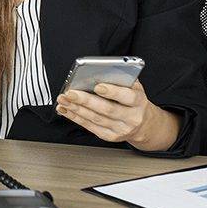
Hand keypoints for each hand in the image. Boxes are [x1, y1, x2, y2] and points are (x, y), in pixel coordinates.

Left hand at [56, 80, 180, 150]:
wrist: (143, 124)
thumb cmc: (133, 100)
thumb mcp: (133, 87)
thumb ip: (120, 78)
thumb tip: (100, 70)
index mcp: (139, 102)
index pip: (127, 97)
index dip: (112, 92)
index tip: (98, 86)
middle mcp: (132, 117)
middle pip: (107, 109)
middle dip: (86, 100)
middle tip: (71, 93)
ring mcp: (121, 129)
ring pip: (95, 118)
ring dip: (76, 108)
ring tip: (63, 99)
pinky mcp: (110, 136)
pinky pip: (89, 126)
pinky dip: (75, 117)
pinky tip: (66, 109)